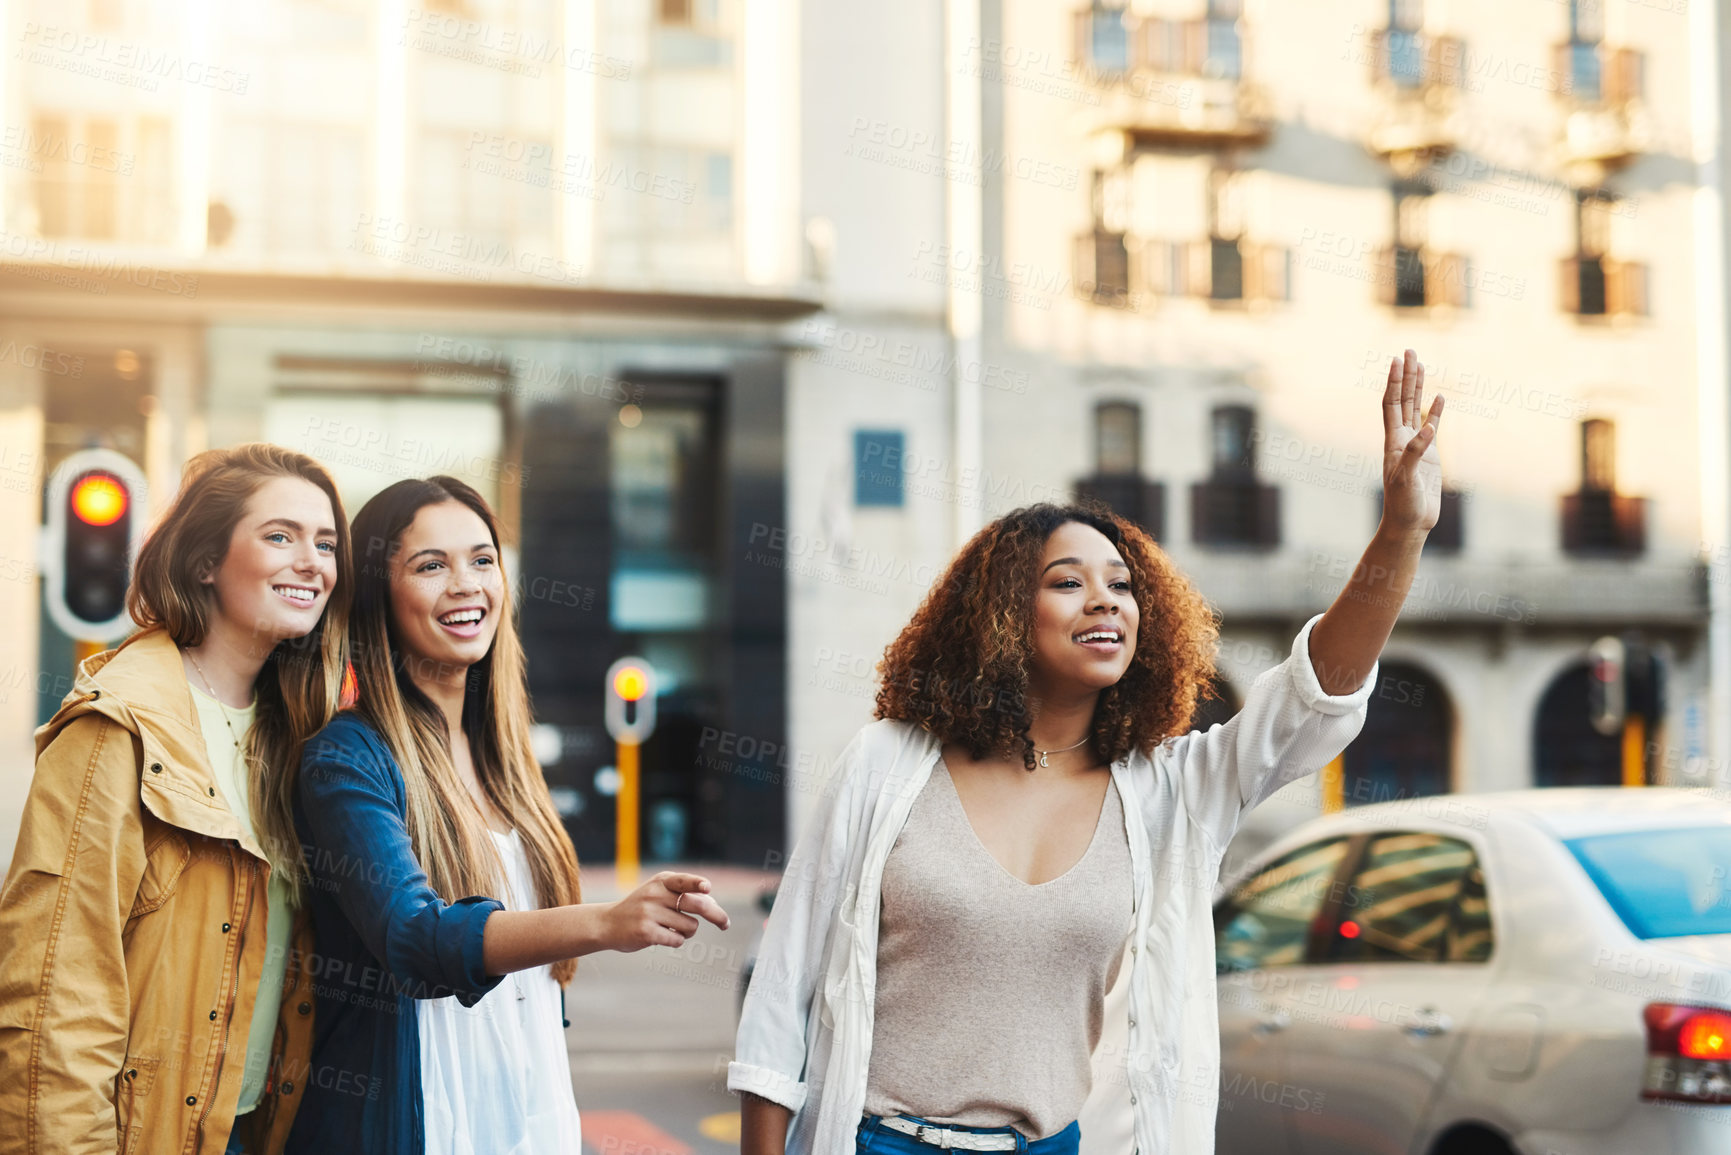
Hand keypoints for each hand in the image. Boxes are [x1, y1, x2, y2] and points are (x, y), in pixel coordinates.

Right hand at [600, 871, 730, 951]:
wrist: (608, 923)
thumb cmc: (641, 908)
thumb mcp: (657, 892)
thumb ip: (684, 895)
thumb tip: (714, 906)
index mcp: (661, 881)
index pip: (684, 880)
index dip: (697, 884)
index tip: (707, 888)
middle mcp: (655, 894)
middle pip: (697, 904)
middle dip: (716, 915)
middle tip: (725, 924)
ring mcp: (649, 913)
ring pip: (690, 926)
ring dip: (688, 931)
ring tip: (673, 928)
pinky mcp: (646, 932)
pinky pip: (677, 940)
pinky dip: (677, 940)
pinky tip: (664, 936)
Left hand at [1379, 348, 1444, 534]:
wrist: (1410, 523)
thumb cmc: (1403, 504)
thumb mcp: (1406, 478)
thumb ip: (1415, 453)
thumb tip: (1427, 429)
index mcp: (1392, 441)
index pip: (1391, 404)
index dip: (1393, 382)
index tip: (1396, 360)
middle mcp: (1402, 439)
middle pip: (1403, 399)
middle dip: (1406, 375)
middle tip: (1410, 350)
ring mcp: (1416, 445)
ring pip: (1416, 409)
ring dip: (1418, 387)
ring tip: (1421, 364)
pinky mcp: (1430, 455)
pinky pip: (1433, 426)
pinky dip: (1436, 411)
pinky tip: (1440, 397)